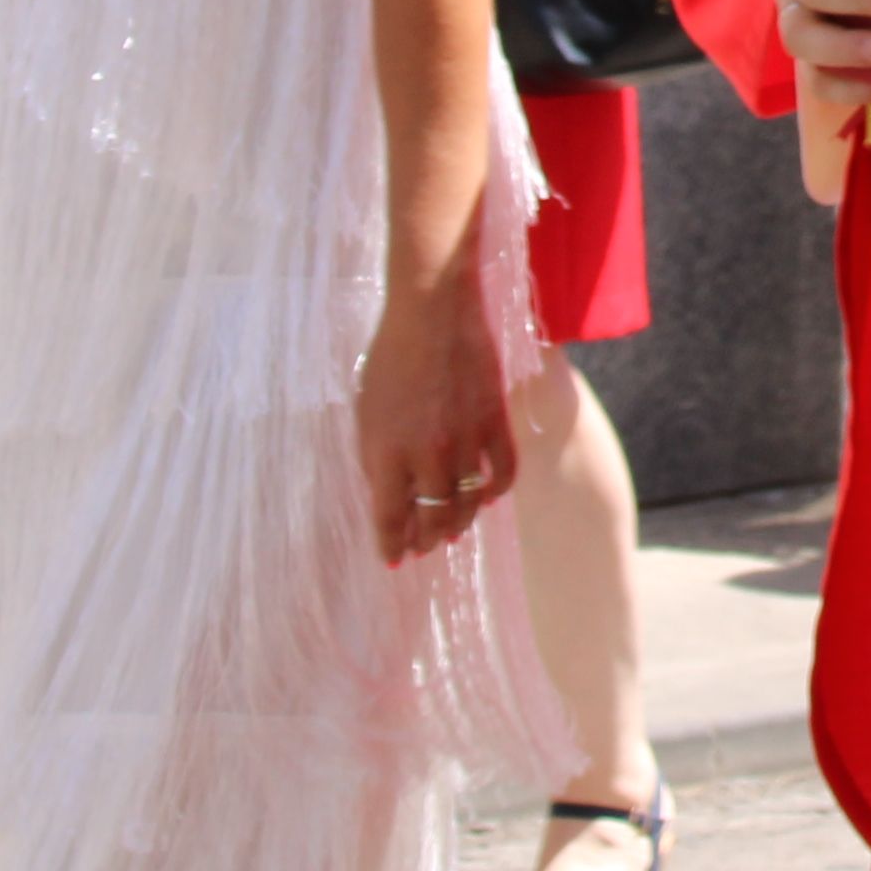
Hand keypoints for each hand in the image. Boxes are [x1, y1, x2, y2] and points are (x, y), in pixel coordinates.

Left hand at [354, 278, 517, 567]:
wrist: (432, 310)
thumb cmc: (389, 355)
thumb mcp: (366, 410)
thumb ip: (375, 455)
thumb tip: (390, 491)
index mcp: (386, 452)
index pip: (390, 518)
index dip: (392, 544)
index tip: (393, 559)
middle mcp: (426, 456)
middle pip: (432, 518)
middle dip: (426, 539)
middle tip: (424, 546)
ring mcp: (465, 442)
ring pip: (467, 504)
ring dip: (459, 522)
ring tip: (453, 530)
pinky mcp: (495, 423)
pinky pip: (503, 475)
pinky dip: (496, 493)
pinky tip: (487, 497)